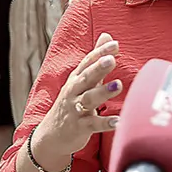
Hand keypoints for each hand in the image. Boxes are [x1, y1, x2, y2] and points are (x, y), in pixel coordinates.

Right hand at [36, 34, 122, 161]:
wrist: (52, 136)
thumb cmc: (73, 102)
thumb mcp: (83, 80)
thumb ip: (96, 59)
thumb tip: (107, 36)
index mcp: (77, 79)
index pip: (87, 63)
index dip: (100, 53)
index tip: (115, 44)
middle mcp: (74, 92)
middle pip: (86, 78)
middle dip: (98, 68)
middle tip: (111, 60)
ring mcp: (75, 109)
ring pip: (89, 99)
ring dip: (103, 92)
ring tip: (118, 85)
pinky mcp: (79, 127)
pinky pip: (93, 124)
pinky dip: (105, 123)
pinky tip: (119, 121)